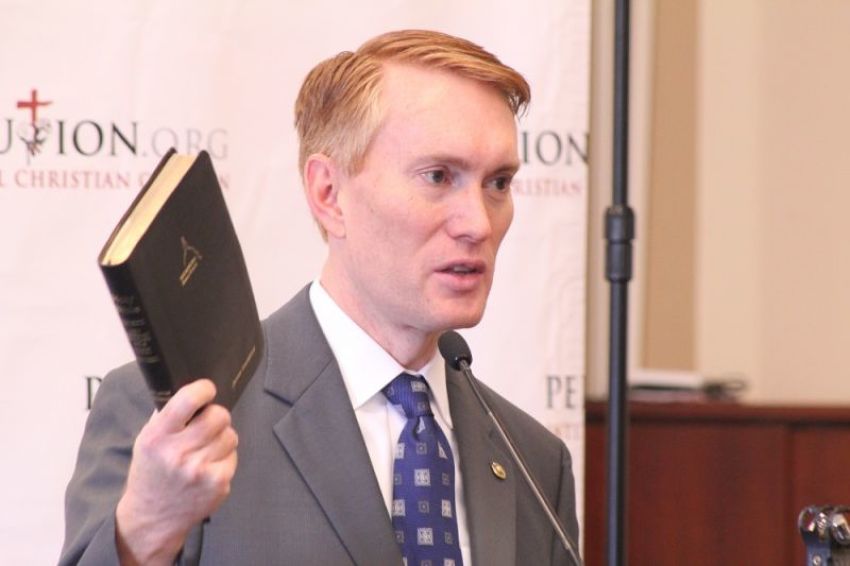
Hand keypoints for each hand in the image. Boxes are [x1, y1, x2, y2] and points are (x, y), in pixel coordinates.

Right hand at [115, 379, 237, 564]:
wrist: (152, 517)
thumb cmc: (151, 473)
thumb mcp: (147, 440)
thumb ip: (167, 416)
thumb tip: (194, 394)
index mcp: (158, 436)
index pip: (188, 400)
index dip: (203, 389)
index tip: (207, 389)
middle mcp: (178, 453)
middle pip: (218, 416)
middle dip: (216, 416)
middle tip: (207, 424)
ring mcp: (200, 470)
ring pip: (230, 435)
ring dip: (222, 437)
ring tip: (206, 449)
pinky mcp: (218, 483)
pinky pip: (233, 456)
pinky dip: (224, 458)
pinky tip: (209, 467)